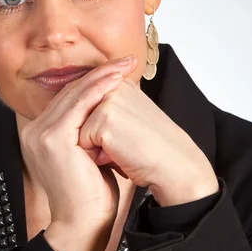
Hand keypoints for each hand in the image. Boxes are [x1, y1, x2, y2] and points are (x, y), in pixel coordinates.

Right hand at [19, 55, 135, 250]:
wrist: (83, 225)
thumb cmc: (90, 193)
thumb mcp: (87, 153)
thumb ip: (88, 130)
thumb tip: (108, 106)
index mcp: (39, 133)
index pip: (67, 98)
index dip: (93, 81)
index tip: (118, 69)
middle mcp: (33, 130)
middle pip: (69, 92)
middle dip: (99, 73)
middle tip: (125, 60)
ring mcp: (39, 134)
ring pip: (74, 95)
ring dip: (102, 77)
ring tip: (125, 65)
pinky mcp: (52, 139)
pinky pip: (78, 106)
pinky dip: (98, 90)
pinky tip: (116, 80)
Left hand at [78, 56, 218, 206]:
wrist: (174, 167)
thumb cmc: (151, 149)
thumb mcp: (128, 120)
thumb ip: (105, 110)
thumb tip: (78, 117)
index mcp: (120, 83)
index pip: (85, 106)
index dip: (98, 131)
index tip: (125, 137)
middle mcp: (114, 85)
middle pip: (78, 117)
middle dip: (93, 137)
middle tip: (122, 146)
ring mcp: (109, 99)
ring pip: (77, 129)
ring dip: (94, 147)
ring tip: (121, 150)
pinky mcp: (104, 117)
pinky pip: (81, 141)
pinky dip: (95, 155)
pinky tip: (119, 156)